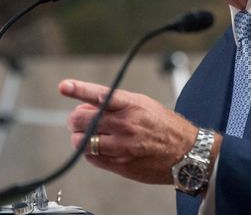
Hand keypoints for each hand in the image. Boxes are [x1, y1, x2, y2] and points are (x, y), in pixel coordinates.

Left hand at [59, 79, 199, 183]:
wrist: (186, 152)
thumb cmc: (165, 126)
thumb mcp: (144, 105)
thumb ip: (115, 104)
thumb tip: (87, 105)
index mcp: (132, 105)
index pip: (99, 95)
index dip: (79, 89)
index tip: (64, 86)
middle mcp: (125, 124)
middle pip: (82, 120)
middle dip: (75, 119)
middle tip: (78, 120)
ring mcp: (122, 146)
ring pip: (82, 141)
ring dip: (79, 137)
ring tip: (88, 135)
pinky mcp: (121, 164)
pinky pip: (91, 157)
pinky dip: (89, 151)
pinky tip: (98, 148)